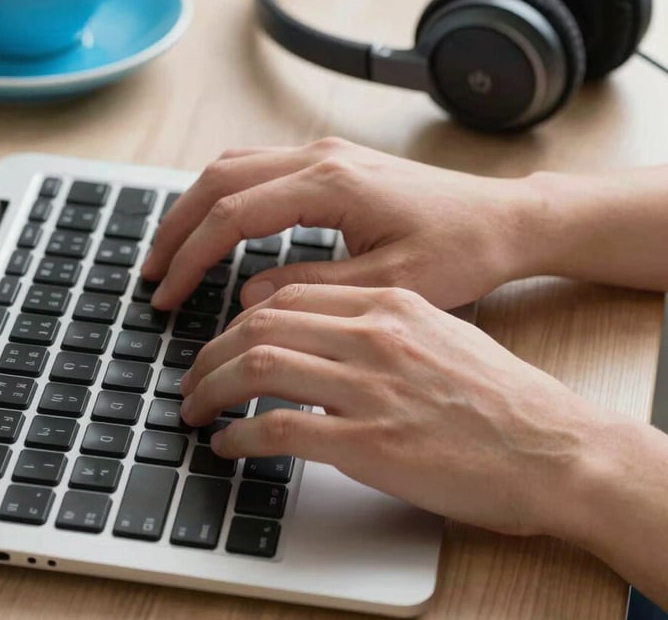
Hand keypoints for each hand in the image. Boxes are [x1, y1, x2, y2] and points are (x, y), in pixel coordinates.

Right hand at [142, 137, 534, 309]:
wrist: (501, 219)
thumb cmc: (459, 250)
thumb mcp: (390, 285)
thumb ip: (312, 289)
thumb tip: (248, 295)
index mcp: (330, 184)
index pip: (233, 215)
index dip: (191, 257)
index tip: (166, 294)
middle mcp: (320, 157)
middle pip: (219, 179)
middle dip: (176, 227)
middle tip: (151, 273)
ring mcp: (325, 154)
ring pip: (233, 166)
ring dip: (195, 206)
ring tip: (171, 251)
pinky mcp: (332, 163)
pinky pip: (257, 168)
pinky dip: (224, 196)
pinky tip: (216, 226)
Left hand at [178, 284, 601, 537]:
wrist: (551, 445)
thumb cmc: (495, 394)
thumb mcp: (434, 333)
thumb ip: (372, 325)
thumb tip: (313, 333)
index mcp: (387, 303)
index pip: (286, 296)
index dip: (237, 319)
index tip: (219, 340)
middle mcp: (373, 334)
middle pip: (260, 324)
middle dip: (210, 351)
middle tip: (189, 376)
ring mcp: (370, 386)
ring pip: (258, 366)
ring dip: (211, 387)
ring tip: (194, 407)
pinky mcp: (369, 441)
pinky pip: (279, 429)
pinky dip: (240, 435)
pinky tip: (228, 445)